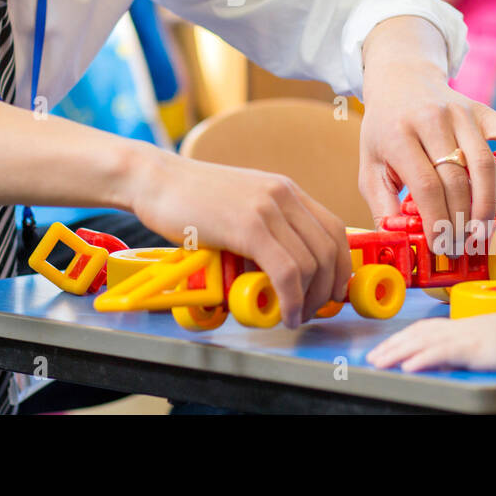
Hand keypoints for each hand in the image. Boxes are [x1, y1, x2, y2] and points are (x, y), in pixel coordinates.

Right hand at [128, 149, 351, 328]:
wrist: (155, 179)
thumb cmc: (188, 197)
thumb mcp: (240, 203)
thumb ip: (265, 226)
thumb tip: (280, 269)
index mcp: (285, 189)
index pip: (334, 229)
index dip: (340, 266)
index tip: (332, 290)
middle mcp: (283, 194)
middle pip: (329, 248)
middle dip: (328, 289)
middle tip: (314, 310)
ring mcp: (267, 208)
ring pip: (311, 264)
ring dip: (309, 299)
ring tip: (294, 316)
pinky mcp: (248, 227)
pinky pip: (286, 271)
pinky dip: (291, 299)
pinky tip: (284, 313)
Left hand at [359, 17, 495, 252]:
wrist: (400, 78)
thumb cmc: (385, 128)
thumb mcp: (369, 164)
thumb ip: (381, 202)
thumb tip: (398, 238)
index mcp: (399, 135)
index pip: (426, 184)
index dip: (437, 219)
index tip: (442, 244)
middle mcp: (432, 120)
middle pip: (457, 178)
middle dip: (462, 218)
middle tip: (464, 245)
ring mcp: (460, 113)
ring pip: (483, 162)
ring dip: (487, 201)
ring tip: (485, 230)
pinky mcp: (481, 110)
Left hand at [367, 312, 495, 371]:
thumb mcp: (476, 342)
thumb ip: (455, 347)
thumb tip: (437, 358)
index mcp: (454, 325)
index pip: (418, 331)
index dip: (398, 339)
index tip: (381, 349)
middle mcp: (453, 328)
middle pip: (414, 335)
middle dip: (391, 346)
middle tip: (372, 358)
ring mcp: (461, 336)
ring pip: (421, 343)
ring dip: (397, 352)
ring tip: (379, 363)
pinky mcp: (471, 347)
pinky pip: (442, 353)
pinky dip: (423, 359)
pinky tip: (408, 367)